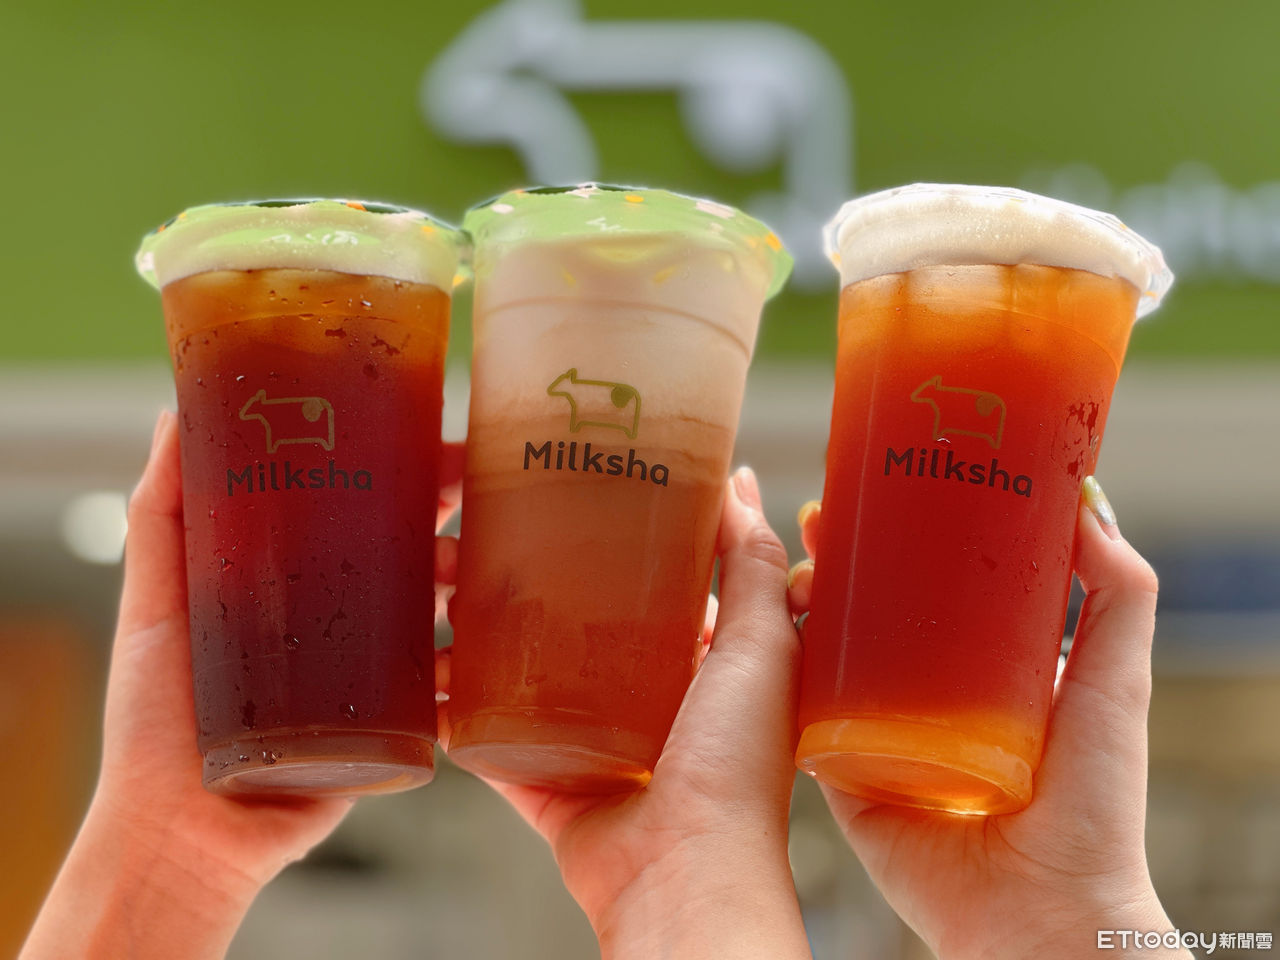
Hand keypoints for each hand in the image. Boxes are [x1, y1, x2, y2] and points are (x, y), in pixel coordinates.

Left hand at [21, 412, 465, 959]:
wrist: (179, 836)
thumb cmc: (154, 723)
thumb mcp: (153, 605)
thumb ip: (160, 515)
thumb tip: (174, 413)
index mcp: (297, 584)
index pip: (363, 513)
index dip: (407, 476)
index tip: (443, 444)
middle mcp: (342, 623)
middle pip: (415, 559)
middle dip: (457, 528)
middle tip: (481, 505)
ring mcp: (373, 679)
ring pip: (444, 621)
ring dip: (476, 594)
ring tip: (483, 579)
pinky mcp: (394, 734)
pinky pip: (448, 697)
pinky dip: (476, 676)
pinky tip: (498, 655)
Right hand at [436, 468, 812, 959]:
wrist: (684, 875)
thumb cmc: (736, 766)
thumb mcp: (761, 645)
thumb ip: (753, 565)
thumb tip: (740, 480)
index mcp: (699, 669)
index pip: (648, 587)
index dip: (605, 541)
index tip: (557, 495)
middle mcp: (646, 707)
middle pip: (572, 626)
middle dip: (518, 584)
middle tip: (468, 543)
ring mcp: (592, 749)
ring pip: (522, 680)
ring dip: (474, 642)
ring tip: (433, 596)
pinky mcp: (547, 787)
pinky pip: (491, 744)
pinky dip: (456, 714)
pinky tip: (424, 673)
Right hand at [787, 478, 1189, 958]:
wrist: (1043, 912)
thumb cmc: (1092, 804)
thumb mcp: (1113, 682)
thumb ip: (1119, 596)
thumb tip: (1088, 499)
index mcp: (983, 671)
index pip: (933, 584)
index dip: (902, 534)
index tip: (879, 486)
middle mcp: (925, 696)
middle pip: (869, 608)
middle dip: (837, 558)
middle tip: (816, 514)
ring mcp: (880, 733)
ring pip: (826, 654)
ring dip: (799, 605)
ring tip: (787, 563)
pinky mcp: (843, 774)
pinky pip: (800, 716)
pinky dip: (776, 673)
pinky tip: (759, 628)